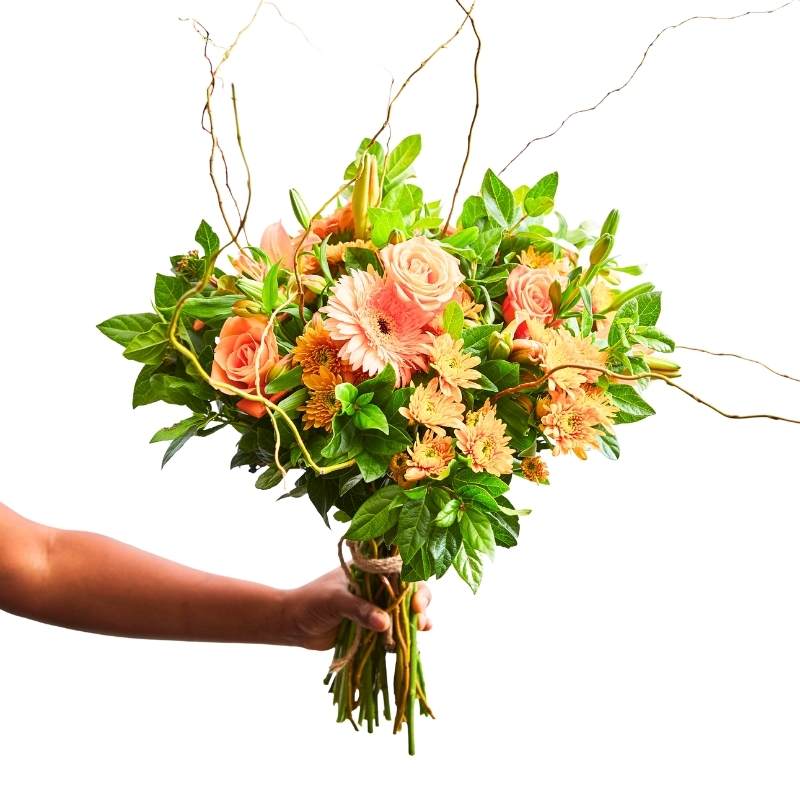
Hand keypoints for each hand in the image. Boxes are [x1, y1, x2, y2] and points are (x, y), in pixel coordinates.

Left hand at [278, 565, 432, 649]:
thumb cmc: (310, 602)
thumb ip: (359, 610)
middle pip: (406, 591)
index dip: (412, 584)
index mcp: (368, 570)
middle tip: (420, 617)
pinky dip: (404, 634)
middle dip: (418, 603)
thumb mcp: (334, 601)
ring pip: (402, 612)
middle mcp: (375, 586)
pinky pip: (392, 630)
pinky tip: (415, 639)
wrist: (291, 624)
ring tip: (423, 628)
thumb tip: (385, 624)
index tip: (415, 602)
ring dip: (415, 620)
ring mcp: (374, 607)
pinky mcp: (370, 627)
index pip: (398, 571)